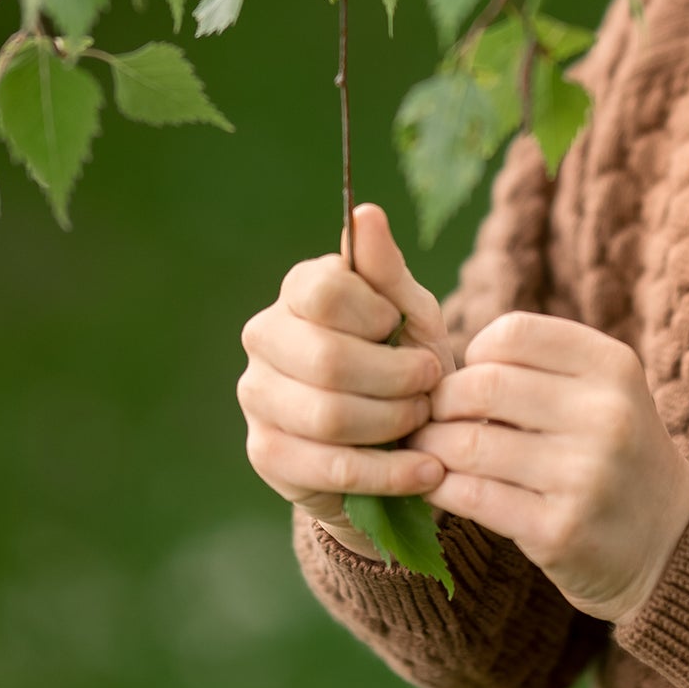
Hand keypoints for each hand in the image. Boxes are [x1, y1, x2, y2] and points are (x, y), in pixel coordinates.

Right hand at [237, 204, 449, 546]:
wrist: (394, 439)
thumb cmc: (402, 359)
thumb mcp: (410, 313)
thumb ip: (387, 270)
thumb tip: (366, 213)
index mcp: (298, 291)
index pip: (323, 291)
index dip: (376, 315)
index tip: (403, 329)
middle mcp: (264, 337)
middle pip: (328, 360)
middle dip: (396, 378)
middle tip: (431, 385)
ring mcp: (257, 397)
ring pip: (328, 416)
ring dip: (394, 423)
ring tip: (425, 421)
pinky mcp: (266, 453)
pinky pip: (328, 468)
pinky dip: (388, 473)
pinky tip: (426, 471)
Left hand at [409, 311, 688, 621]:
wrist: (668, 543)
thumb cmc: (613, 455)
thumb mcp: (603, 393)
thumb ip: (537, 368)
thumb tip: (438, 370)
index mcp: (614, 367)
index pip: (514, 333)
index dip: (475, 352)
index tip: (471, 377)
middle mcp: (606, 415)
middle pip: (483, 384)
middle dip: (441, 401)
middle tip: (430, 416)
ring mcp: (584, 475)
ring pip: (468, 444)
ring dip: (431, 446)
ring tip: (425, 450)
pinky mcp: (559, 530)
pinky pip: (472, 496)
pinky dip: (439, 486)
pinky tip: (436, 483)